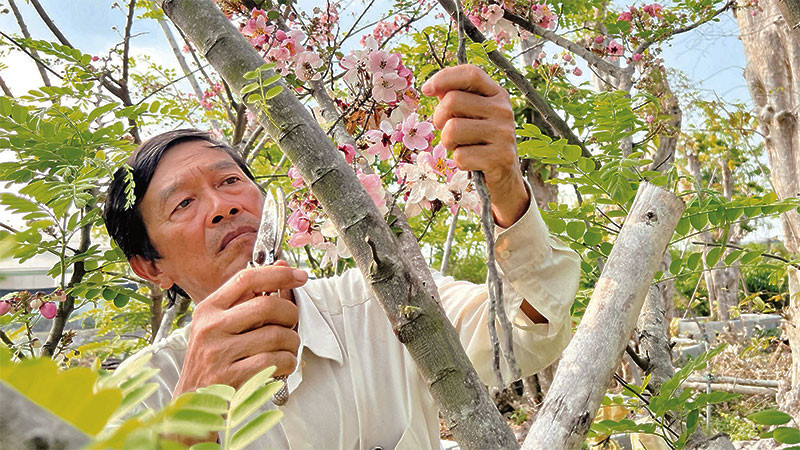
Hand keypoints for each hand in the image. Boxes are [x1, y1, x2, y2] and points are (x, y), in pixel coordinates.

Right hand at [173, 261, 307, 398]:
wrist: (193, 401)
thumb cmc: (212, 360)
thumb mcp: (221, 325)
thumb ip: (249, 298)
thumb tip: (281, 266)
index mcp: (208, 309)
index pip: (246, 279)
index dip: (278, 274)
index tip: (299, 276)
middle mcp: (210, 328)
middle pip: (267, 305)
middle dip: (290, 313)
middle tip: (292, 323)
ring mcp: (219, 353)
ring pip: (276, 335)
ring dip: (292, 342)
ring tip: (287, 347)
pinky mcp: (231, 377)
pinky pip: (275, 360)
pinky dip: (288, 362)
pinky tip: (282, 364)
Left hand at [422, 64, 529, 227]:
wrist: (505, 176)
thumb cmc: (480, 141)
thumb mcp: (470, 115)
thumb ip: (453, 98)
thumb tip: (431, 87)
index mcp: (496, 94)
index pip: (471, 73)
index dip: (444, 77)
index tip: (427, 90)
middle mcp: (504, 110)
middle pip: (452, 101)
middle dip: (439, 119)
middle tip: (448, 132)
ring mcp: (504, 133)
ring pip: (452, 130)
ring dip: (448, 143)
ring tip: (461, 147)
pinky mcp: (501, 157)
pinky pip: (460, 156)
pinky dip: (459, 162)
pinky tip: (473, 163)